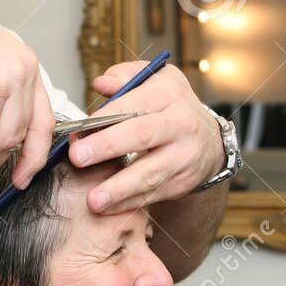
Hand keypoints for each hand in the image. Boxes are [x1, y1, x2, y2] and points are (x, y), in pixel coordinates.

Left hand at [65, 62, 223, 213]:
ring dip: (119, 188)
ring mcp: (184, 156)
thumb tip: (101, 83)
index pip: (135, 102)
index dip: (105, 116)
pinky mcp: (182, 182)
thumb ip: (125, 77)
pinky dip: (127, 204)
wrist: (208, 140)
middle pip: (142, 134)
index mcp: (169, 94)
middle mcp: (181, 124)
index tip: (78, 128)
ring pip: (150, 173)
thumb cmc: (169, 106)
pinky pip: (152, 195)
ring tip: (93, 199)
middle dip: (108, 146)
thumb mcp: (155, 81)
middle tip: (77, 157)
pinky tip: (105, 208)